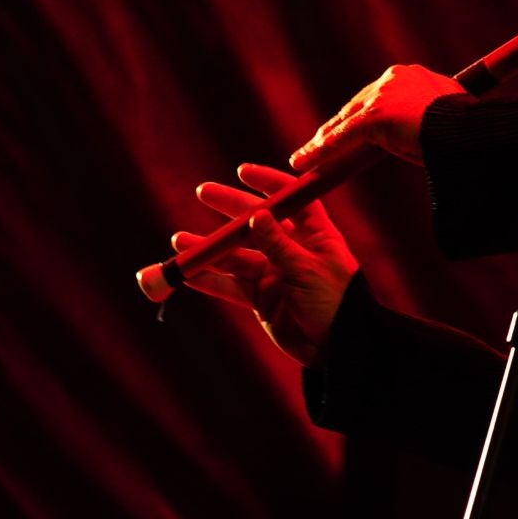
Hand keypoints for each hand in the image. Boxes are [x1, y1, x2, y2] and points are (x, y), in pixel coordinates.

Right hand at [174, 163, 358, 365]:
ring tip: (180, 241)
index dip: (270, 184)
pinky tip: (187, 273)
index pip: (293, 199)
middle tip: (204, 192)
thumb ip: (278, 244)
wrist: (337, 347)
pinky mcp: (262, 299)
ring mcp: (276, 274)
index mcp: (316, 234)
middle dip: (230, 209)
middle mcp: (293, 250)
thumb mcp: (306, 269)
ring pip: (237, 256)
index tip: (243, 171)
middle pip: (257, 223)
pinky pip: (231, 286)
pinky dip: (209, 280)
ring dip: (210, 249)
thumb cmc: (335, 302)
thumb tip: (257, 214)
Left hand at [289, 63, 463, 174]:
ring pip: (344, 122)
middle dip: (336, 127)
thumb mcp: (446, 115)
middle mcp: (392, 79)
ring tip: (304, 157)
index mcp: (410, 75)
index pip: (375, 97)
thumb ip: (429, 116)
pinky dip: (320, 152)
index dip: (359, 115)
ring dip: (322, 142)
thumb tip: (430, 134)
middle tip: (320, 144)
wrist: (473, 129)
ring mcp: (382, 97)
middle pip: (355, 107)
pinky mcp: (375, 116)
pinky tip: (303, 162)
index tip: (352, 129)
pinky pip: (342, 138)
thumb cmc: (467, 126)